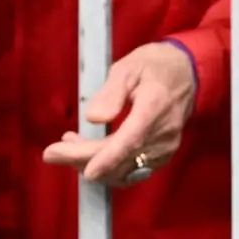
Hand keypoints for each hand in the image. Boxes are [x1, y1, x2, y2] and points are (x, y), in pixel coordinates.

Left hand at [42, 42, 195, 186]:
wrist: (187, 74)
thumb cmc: (153, 66)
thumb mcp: (128, 67)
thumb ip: (111, 92)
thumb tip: (93, 118)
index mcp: (155, 105)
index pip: (131, 139)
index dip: (107, 159)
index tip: (85, 171)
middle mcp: (163, 132)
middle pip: (120, 159)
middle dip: (82, 160)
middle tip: (51, 154)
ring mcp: (165, 148)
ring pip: (123, 170)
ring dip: (91, 164)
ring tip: (69, 146)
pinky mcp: (162, 157)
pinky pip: (131, 172)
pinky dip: (107, 167)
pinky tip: (90, 154)